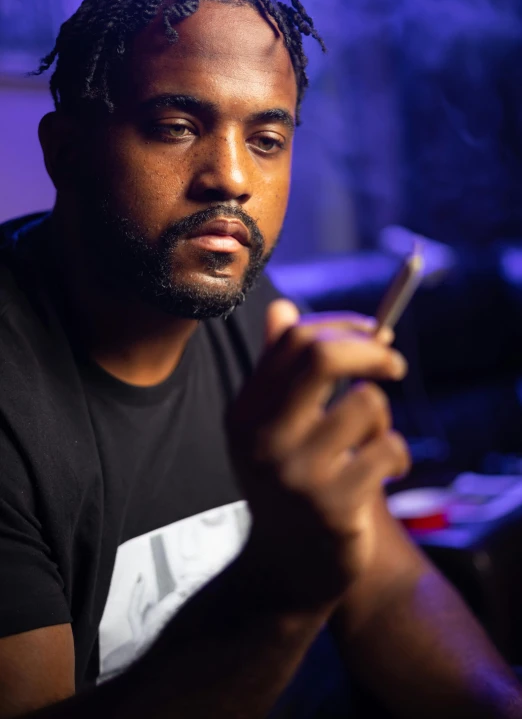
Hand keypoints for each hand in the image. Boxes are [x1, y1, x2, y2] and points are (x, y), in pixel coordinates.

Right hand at [226, 299, 410, 609]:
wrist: (284, 571)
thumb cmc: (287, 486)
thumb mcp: (271, 427)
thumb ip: (279, 369)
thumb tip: (283, 309)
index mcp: (245, 411)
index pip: (293, 340)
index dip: (342, 325)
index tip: (372, 333)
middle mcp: (263, 438)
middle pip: (323, 356)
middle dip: (370, 349)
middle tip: (393, 363)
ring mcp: (296, 473)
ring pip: (367, 404)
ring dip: (383, 419)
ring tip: (373, 442)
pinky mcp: (332, 505)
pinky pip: (389, 449)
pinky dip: (398, 455)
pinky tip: (383, 473)